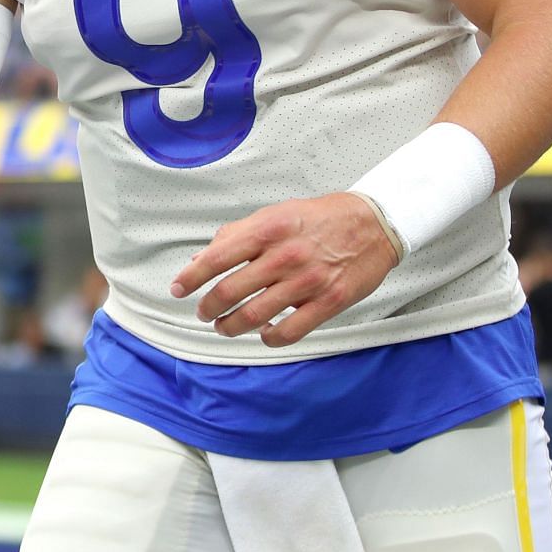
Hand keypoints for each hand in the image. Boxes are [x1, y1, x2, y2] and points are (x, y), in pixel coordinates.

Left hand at [171, 193, 401, 348]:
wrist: (373, 223)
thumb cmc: (318, 218)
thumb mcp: (273, 215)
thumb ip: (235, 236)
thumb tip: (199, 261)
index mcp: (266, 230)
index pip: (215, 260)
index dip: (190, 279)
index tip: (177, 290)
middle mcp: (284, 256)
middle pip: (229, 292)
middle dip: (208, 308)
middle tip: (203, 313)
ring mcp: (307, 282)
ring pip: (253, 316)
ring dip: (230, 326)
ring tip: (223, 326)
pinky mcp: (329, 302)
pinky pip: (289, 331)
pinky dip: (268, 337)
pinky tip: (262, 333)